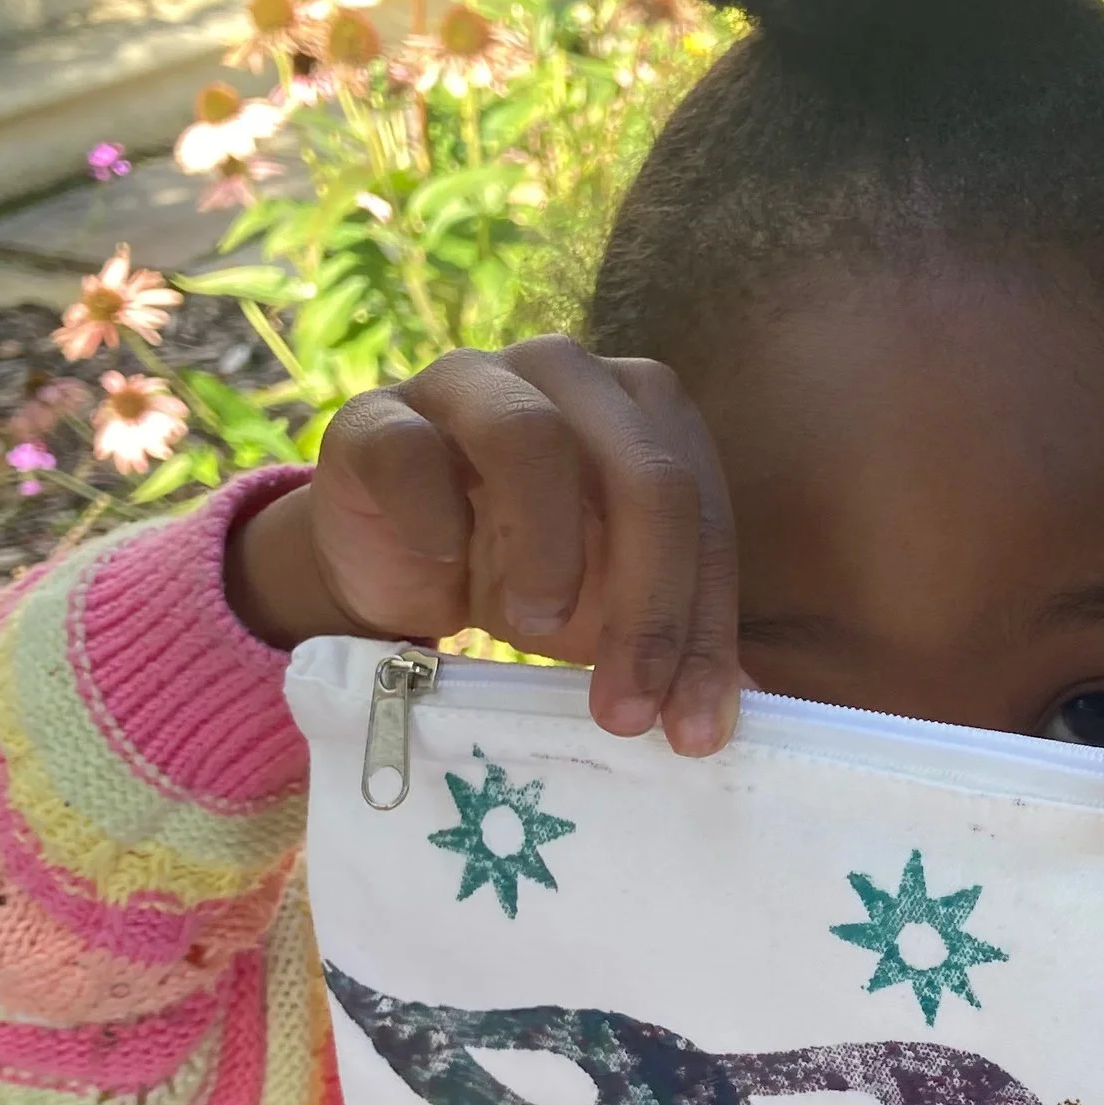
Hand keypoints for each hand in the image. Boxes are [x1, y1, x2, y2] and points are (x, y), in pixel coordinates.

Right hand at [227, 338, 739, 749]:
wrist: (395, 557)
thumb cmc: (522, 570)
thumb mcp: (607, 609)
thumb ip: (672, 643)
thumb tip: (727, 715)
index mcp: (644, 407)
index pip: (701, 511)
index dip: (704, 626)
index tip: (695, 731)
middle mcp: (567, 373)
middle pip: (642, 473)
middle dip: (648, 607)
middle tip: (628, 709)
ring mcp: (468, 382)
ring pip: (531, 438)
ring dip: (548, 549)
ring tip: (537, 630)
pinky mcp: (376, 416)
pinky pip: (409, 451)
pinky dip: (433, 520)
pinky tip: (444, 572)